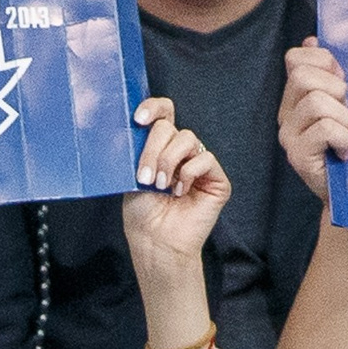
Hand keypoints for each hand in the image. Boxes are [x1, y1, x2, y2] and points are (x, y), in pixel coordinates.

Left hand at [119, 97, 230, 267]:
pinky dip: (188, 173)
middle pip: (169, 128)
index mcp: (160, 146)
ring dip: (168, 161)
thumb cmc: (142, 212)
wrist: (155, 240)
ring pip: (187, 139)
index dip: (153, 108)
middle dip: (152, 150)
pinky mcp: (216, 179)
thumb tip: (136, 124)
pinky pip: (204, 159)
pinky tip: (180, 191)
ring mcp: (199, 164)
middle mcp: (181, 151)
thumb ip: (137, 147)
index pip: (163, 112)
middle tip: (145, 177)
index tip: (138, 119)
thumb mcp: (131, 173)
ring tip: (160, 185)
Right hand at [278, 39, 347, 203]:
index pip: (296, 58)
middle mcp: (286, 115)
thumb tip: (312, 39)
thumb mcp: (345, 103)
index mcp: (296, 97)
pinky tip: (345, 151)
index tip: (342, 83)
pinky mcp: (298, 156)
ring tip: (347, 135)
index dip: (324, 61)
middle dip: (335, 88)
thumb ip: (330, 73)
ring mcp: (289, 136)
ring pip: (315, 101)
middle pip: (303, 76)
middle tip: (347, 112)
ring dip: (343, 116)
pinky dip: (343, 136)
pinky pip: (324, 128)